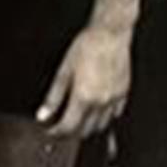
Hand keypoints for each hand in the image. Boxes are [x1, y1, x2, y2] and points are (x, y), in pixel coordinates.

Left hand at [35, 22, 134, 137]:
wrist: (110, 33)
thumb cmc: (87, 46)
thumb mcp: (63, 70)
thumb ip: (53, 97)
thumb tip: (43, 114)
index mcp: (83, 97)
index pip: (68, 127)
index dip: (56, 133)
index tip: (50, 131)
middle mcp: (100, 102)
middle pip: (85, 131)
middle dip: (71, 132)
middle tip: (62, 126)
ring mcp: (114, 99)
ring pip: (101, 126)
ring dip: (88, 127)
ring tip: (78, 119)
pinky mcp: (123, 93)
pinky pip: (115, 114)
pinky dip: (105, 117)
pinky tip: (97, 110)